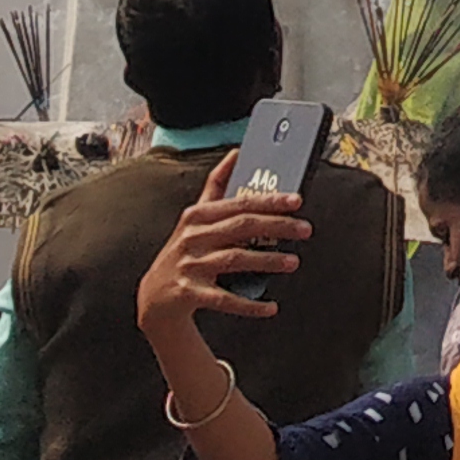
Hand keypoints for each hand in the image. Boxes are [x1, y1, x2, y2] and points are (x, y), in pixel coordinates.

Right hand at [137, 154, 308, 344]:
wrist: (153, 299)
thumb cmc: (184, 252)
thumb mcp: (195, 219)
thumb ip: (216, 187)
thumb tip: (237, 153)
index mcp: (196, 215)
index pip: (239, 202)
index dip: (269, 199)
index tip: (296, 200)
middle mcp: (191, 237)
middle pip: (241, 226)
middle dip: (277, 226)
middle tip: (305, 229)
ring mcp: (189, 266)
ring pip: (235, 259)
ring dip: (267, 261)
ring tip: (293, 262)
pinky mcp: (188, 293)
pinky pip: (224, 299)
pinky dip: (249, 305)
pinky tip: (271, 307)